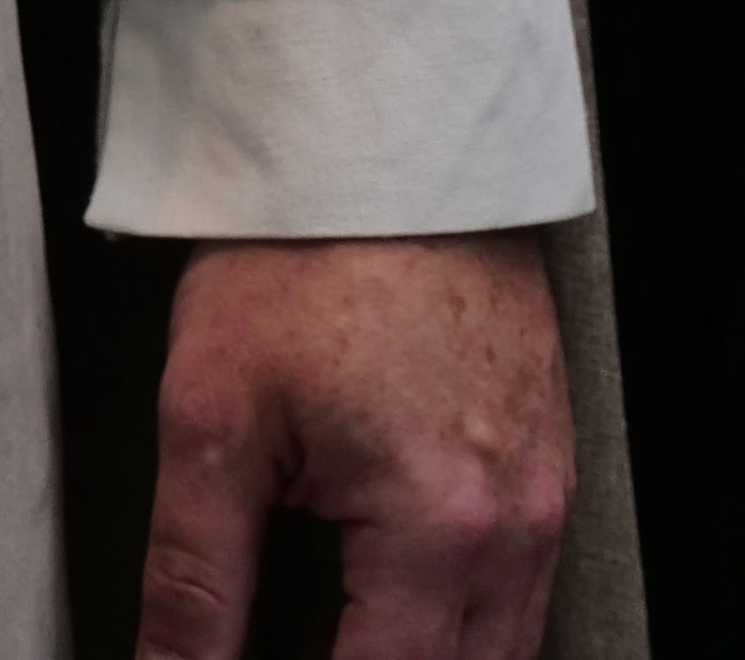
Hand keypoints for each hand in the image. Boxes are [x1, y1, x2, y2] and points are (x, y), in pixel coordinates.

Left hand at [137, 236, 570, 659]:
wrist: (385, 137)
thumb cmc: (302, 249)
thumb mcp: (213, 414)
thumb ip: (194, 574)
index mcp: (441, 531)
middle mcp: (518, 530)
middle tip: (288, 641)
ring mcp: (547, 498)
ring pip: (503, 651)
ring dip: (422, 656)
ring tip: (336, 627)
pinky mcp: (549, 464)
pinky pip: (523, 591)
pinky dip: (461, 621)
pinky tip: (394, 603)